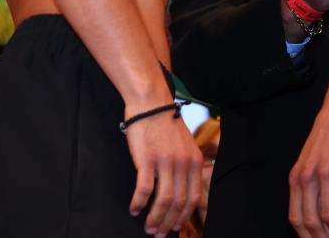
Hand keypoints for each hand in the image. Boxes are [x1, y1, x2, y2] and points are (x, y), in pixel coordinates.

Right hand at [125, 104, 202, 235]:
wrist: (151, 103)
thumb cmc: (164, 124)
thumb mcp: (185, 144)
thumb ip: (186, 165)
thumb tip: (182, 190)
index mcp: (194, 161)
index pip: (193, 197)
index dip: (184, 216)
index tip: (176, 227)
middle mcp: (183, 163)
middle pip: (179, 203)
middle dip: (169, 223)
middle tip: (159, 234)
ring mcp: (166, 162)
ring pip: (164, 200)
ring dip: (155, 218)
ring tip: (148, 227)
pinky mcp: (147, 160)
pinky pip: (144, 189)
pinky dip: (139, 203)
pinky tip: (134, 208)